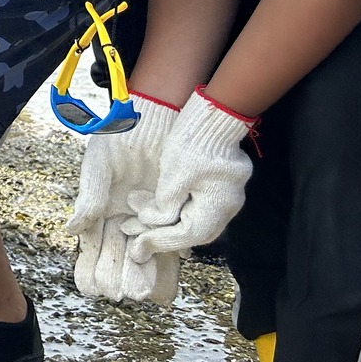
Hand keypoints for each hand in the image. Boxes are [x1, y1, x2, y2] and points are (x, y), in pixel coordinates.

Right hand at [68, 94, 176, 302]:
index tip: (91, 288)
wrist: (154, 117)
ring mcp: (147, 217)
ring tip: (139, 292)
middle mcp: (123, 218)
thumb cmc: (120, 137)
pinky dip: (166, 260)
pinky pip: (169, 242)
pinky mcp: (170, 213)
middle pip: (118, 254)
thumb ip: (89, 198)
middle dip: (118, 276)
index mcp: (101, 209)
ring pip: (142, 253)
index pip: (94, 246)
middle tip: (118, 295)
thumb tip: (71, 232)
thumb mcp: (99, 166)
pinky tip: (164, 276)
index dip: (92, 267)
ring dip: (141, 273)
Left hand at [123, 90, 254, 262]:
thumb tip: (148, 223)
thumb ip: (163, 205)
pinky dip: (177, 212)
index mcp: (216, 208)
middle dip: (161, 236)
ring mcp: (226, 200)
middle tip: (134, 238)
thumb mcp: (173, 175)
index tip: (136, 246)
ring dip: (167, 224)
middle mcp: (225, 209)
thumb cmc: (194, 142)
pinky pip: (197, 209)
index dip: (158, 242)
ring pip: (193, 222)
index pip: (183, 236)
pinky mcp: (221, 189)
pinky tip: (157, 209)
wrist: (214, 115)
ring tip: (139, 223)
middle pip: (190, 233)